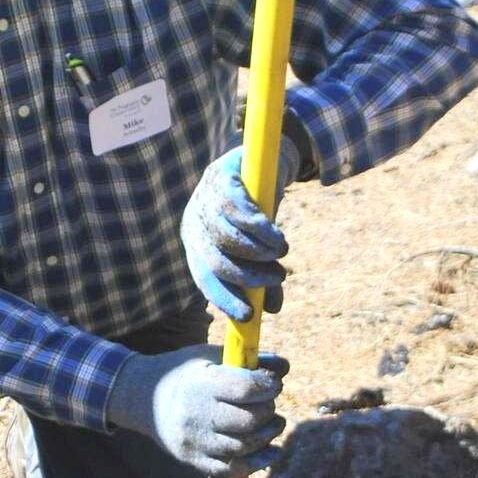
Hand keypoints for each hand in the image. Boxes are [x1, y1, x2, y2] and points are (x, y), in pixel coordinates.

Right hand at [108, 345, 289, 476]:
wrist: (143, 397)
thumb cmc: (185, 372)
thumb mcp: (210, 357)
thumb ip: (247, 361)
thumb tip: (282, 367)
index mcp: (200, 384)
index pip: (246, 389)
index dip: (269, 387)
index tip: (274, 384)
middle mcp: (195, 414)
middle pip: (248, 421)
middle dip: (268, 411)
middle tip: (269, 404)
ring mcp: (194, 441)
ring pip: (244, 447)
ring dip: (267, 435)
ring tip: (273, 424)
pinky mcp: (193, 460)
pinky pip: (232, 468)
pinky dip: (257, 461)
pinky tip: (270, 450)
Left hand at [180, 145, 296, 322]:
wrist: (257, 162)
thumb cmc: (255, 212)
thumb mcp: (258, 246)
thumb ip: (262, 276)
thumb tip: (272, 310)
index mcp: (197, 243)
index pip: (204, 278)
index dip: (224, 298)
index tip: (249, 315)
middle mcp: (195, 223)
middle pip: (216, 260)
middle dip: (249, 276)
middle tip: (278, 277)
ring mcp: (204, 199)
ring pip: (228, 238)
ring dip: (260, 252)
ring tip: (282, 252)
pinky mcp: (220, 178)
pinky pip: (241, 212)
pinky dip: (262, 230)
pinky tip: (276, 235)